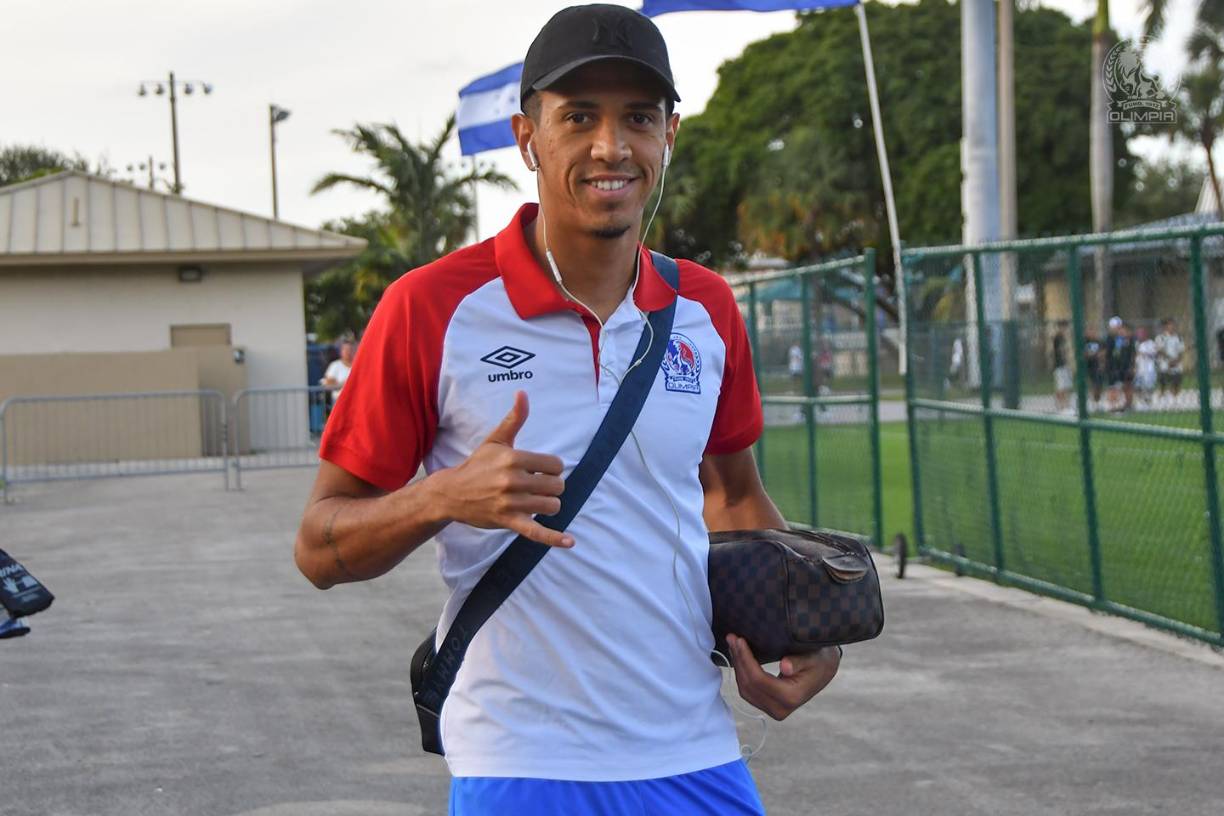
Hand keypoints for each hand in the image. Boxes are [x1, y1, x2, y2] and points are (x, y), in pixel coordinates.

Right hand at [430, 391, 572, 547]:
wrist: (452, 493)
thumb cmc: (478, 465)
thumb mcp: (496, 440)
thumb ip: (514, 419)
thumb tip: (523, 393)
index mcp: (513, 458)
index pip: (555, 465)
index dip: (553, 469)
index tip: (541, 471)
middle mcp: (512, 480)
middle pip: (557, 486)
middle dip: (552, 487)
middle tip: (538, 486)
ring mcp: (510, 503)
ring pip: (551, 506)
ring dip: (548, 505)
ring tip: (537, 501)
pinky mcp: (508, 521)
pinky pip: (536, 533)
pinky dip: (554, 538)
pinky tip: (569, 542)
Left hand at [726, 634, 840, 720]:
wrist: (824, 670)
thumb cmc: (819, 659)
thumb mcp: (813, 656)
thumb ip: (799, 661)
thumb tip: (785, 667)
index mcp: (791, 697)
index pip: (758, 679)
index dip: (746, 659)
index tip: (739, 640)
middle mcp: (781, 709)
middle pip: (749, 686)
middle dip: (738, 661)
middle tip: (732, 638)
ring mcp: (774, 711)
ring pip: (745, 690)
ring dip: (737, 667)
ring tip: (733, 645)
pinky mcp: (769, 707)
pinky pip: (749, 692)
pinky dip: (742, 674)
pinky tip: (739, 657)